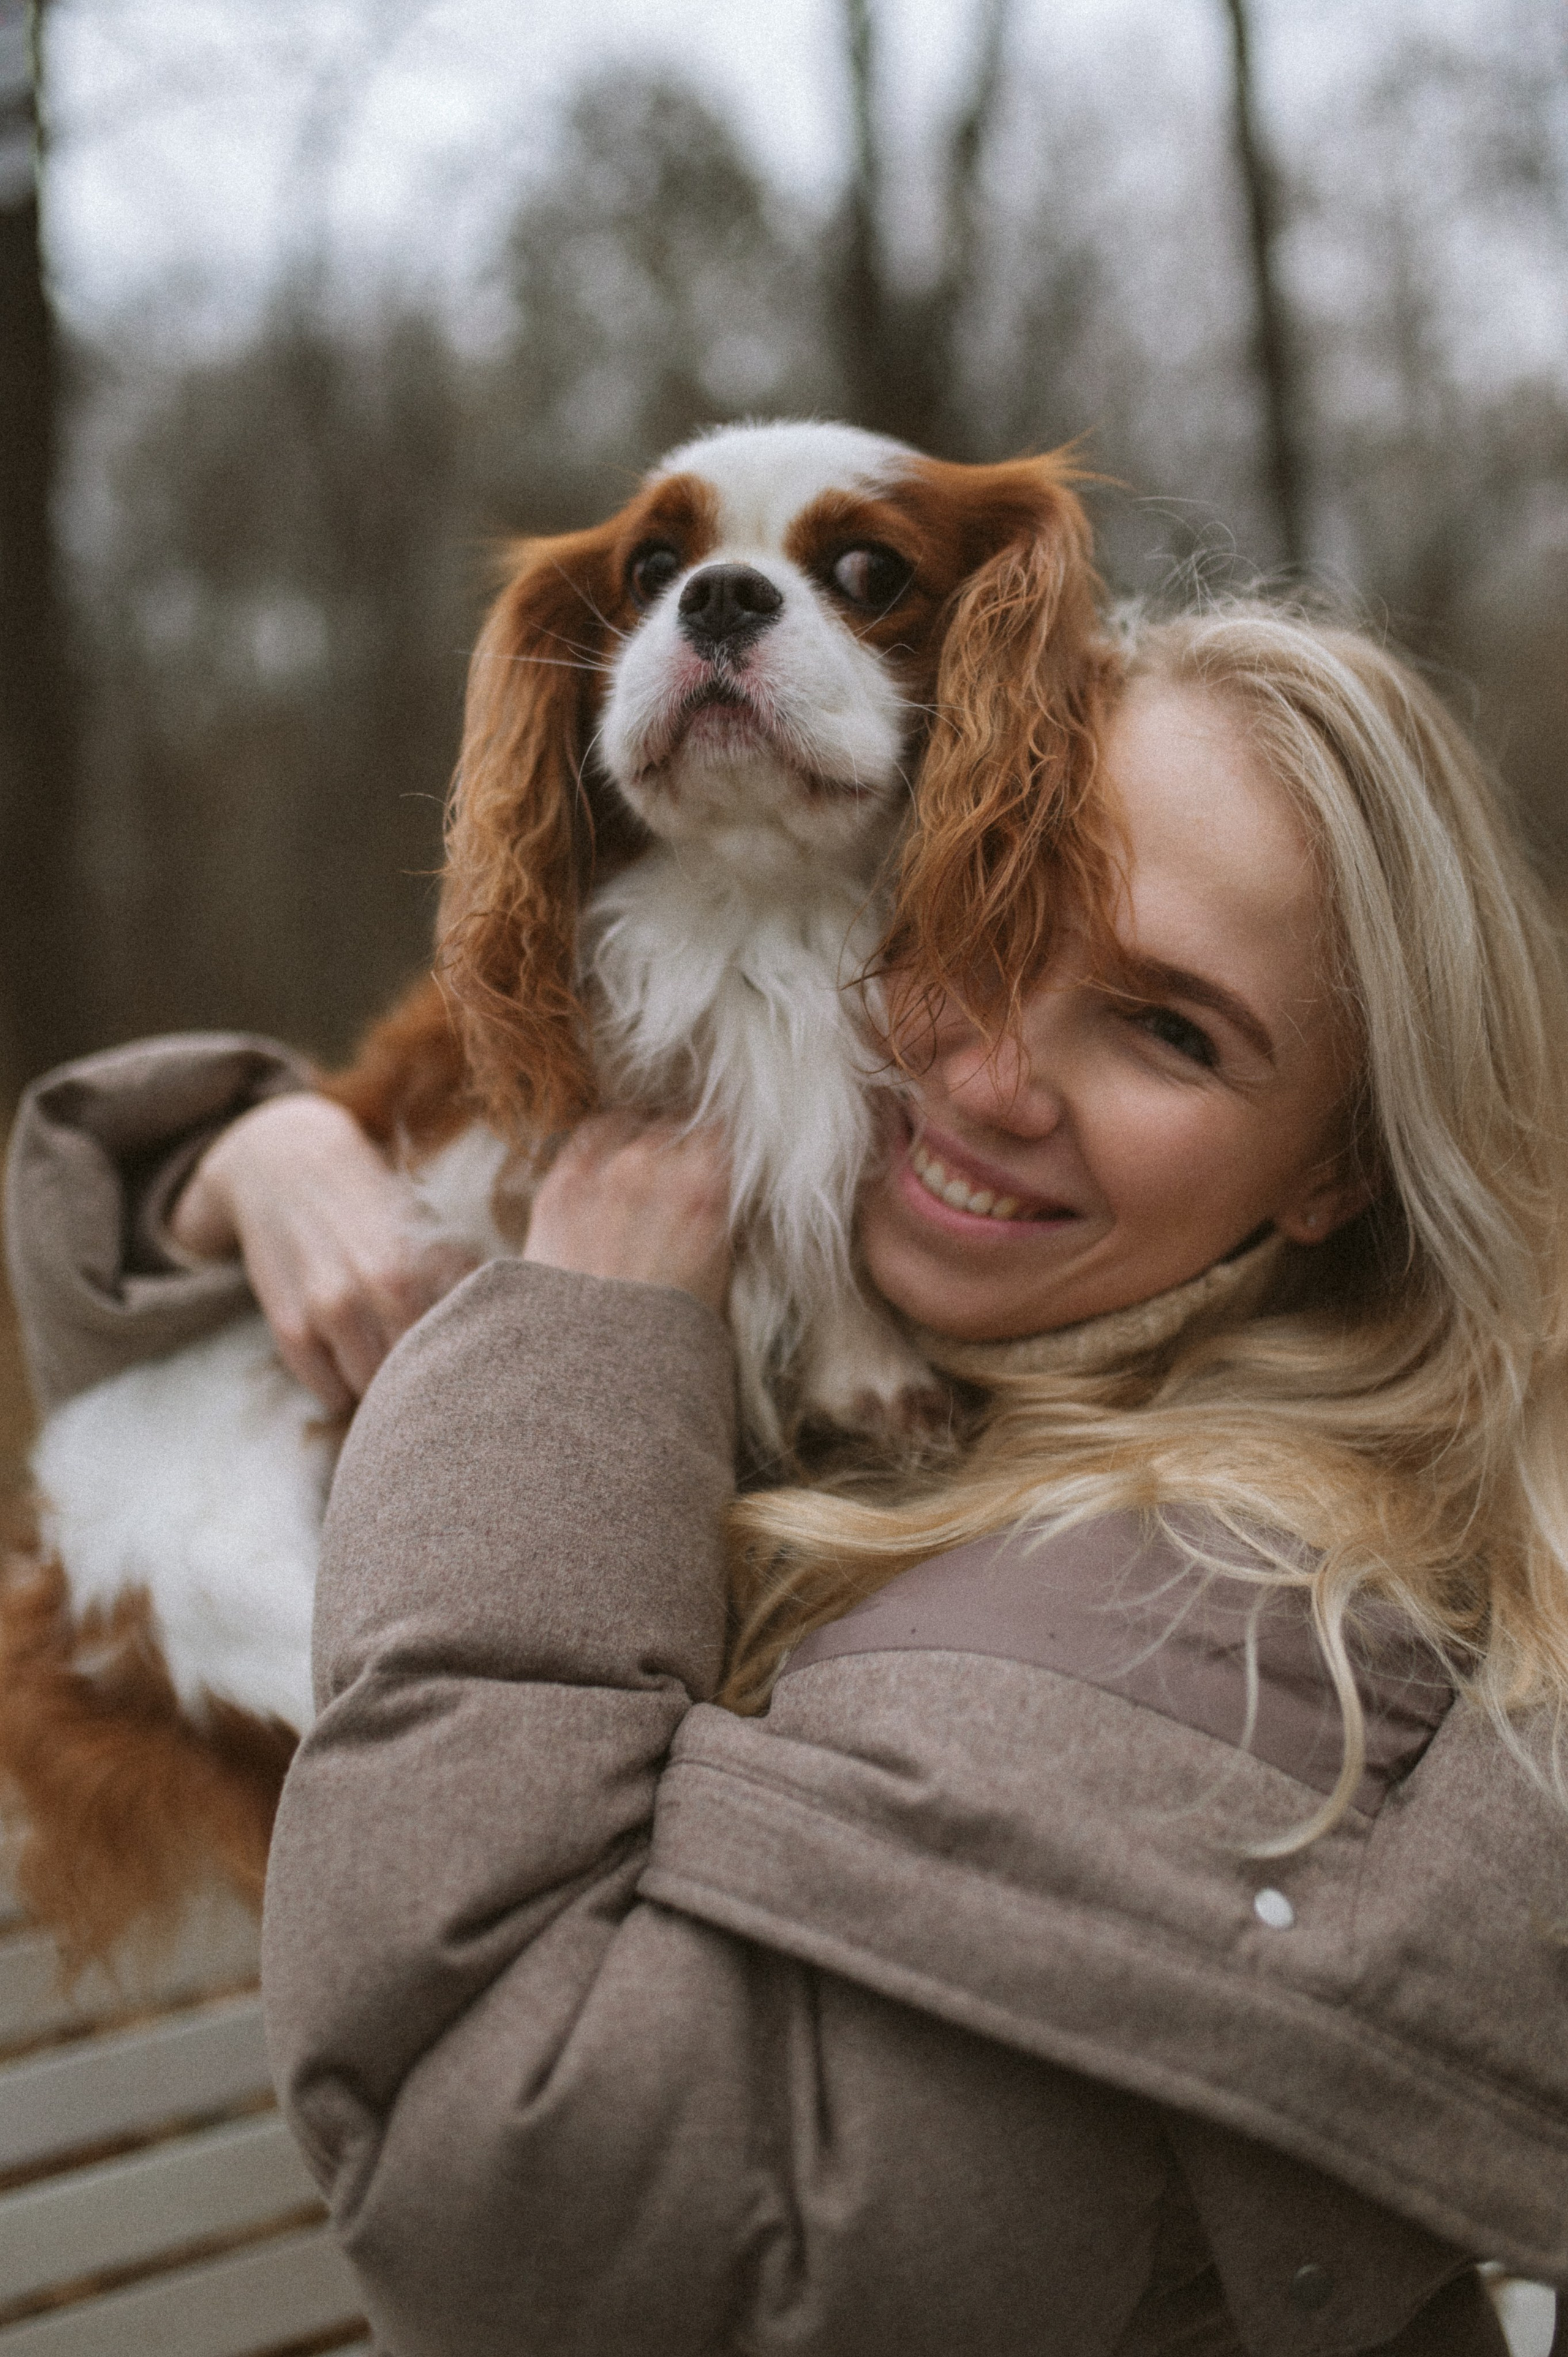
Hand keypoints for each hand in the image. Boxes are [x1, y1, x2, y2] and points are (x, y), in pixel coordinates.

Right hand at [170, 1094, 479, 1412]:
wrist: (285, 1163)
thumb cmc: (370, 1198)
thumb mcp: (422, 1225)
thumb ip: (460, 1272)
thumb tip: (506, 1317)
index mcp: (419, 1265)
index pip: (456, 1344)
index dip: (464, 1363)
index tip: (469, 1369)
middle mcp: (375, 1289)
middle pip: (417, 1374)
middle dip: (427, 1382)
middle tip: (433, 1379)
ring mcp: (327, 1309)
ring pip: (372, 1389)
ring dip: (384, 1391)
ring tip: (391, 1373)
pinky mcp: (288, 1326)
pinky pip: (327, 1391)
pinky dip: (341, 1391)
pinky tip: (349, 1369)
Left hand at [523, 1113, 731, 1312]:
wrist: (594, 1366)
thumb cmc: (665, 1331)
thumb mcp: (718, 1272)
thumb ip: (720, 1219)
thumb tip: (719, 1191)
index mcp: (706, 1192)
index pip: (721, 1134)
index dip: (718, 1145)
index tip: (715, 1154)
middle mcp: (654, 1169)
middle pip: (676, 1125)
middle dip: (680, 1142)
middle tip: (678, 1163)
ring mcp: (602, 1173)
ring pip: (632, 1122)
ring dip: (640, 1136)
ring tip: (641, 1161)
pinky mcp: (561, 1186)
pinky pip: (587, 1135)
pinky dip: (602, 1139)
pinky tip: (606, 1154)